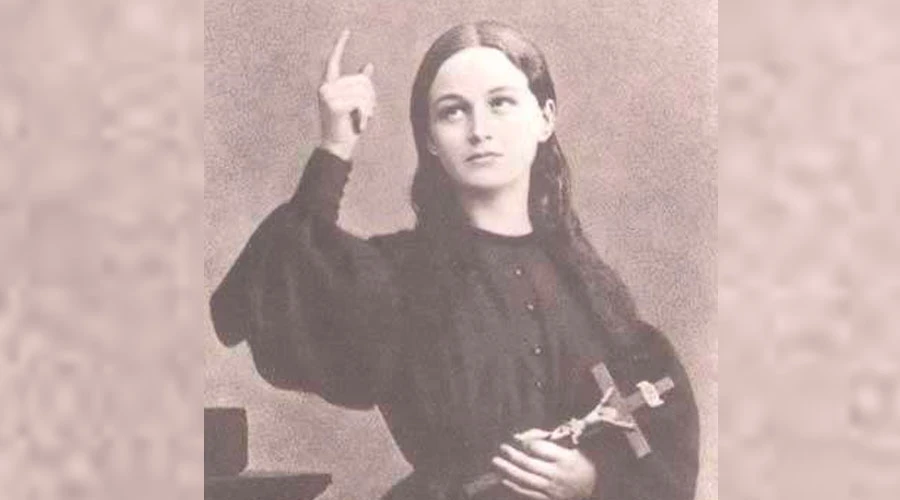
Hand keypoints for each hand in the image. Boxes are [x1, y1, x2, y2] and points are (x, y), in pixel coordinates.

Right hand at [317, 29, 375, 159]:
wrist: (337, 147)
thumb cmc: (347, 125)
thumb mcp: (355, 102)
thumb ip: (359, 84)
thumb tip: (369, 66)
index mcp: (328, 84)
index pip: (334, 60)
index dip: (340, 45)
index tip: (347, 31)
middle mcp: (325, 87)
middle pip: (360, 80)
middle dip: (371, 96)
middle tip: (369, 113)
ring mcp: (328, 95)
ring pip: (363, 91)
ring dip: (369, 107)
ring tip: (364, 118)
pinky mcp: (334, 105)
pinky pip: (360, 102)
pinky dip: (366, 115)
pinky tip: (362, 125)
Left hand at [492, 437, 596, 499]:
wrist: (595, 489)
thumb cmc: (582, 464)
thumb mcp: (572, 449)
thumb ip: (549, 442)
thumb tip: (525, 438)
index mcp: (565, 459)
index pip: (540, 448)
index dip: (526, 442)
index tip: (515, 438)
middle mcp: (558, 475)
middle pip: (529, 464)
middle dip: (513, 455)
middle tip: (502, 448)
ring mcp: (553, 490)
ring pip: (526, 479)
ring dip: (509, 470)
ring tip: (497, 462)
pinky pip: (529, 494)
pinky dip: (516, 487)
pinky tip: (505, 480)